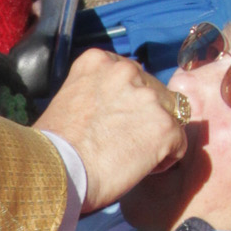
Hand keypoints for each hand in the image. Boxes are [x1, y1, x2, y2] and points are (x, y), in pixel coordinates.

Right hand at [36, 47, 188, 211]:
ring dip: (155, 136)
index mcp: (100, 60)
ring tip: (130, 157)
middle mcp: (128, 70)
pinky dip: (165, 159)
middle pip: (154, 92)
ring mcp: (149, 98)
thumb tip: (109, 109)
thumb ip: (95, 93)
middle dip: (145, 116)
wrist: (55, 171)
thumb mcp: (68, 99)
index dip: (127, 102)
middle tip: (124, 142)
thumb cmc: (52, 145)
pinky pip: (178, 143)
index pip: (131, 76)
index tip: (113, 122)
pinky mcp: (165, 127)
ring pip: (169, 116)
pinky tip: (138, 168)